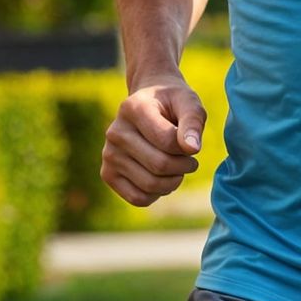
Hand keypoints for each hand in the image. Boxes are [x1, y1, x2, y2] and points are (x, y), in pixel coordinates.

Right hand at [102, 74, 205, 206]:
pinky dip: (157, 194)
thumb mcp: (189, 103)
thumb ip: (193, 122)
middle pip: (160, 165)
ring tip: (178, 168)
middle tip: (190, 160)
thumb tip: (192, 148)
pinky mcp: (107, 173)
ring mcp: (108, 154)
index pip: (167, 141)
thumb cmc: (173, 104)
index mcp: (133, 108)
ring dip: (174, 181)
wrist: (150, 103)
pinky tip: (163, 179)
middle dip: (184, 166)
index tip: (193, 145)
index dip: (189, 148)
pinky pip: (137, 198)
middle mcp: (115, 132)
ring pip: (150, 184)